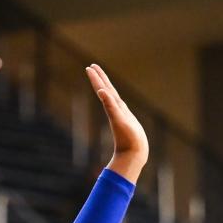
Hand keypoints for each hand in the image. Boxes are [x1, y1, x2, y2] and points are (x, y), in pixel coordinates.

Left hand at [86, 64, 147, 183]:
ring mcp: (121, 115)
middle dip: (100, 78)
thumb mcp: (118, 119)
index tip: (89, 67)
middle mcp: (115, 109)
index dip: (96, 78)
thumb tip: (100, 91)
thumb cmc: (127, 139)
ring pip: (112, 97)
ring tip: (103, 80)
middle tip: (92, 67)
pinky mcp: (127, 121)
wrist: (133, 155)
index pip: (103, 89)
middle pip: (106, 90)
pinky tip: (116, 100)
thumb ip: (109, 105)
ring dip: (107, 87)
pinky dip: (117, 101)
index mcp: (112, 107)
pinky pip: (121, 107)